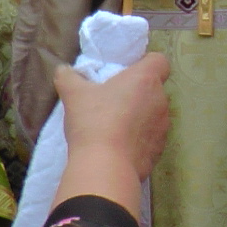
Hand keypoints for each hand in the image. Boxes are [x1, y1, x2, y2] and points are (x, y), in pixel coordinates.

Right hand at [58, 53, 172, 178]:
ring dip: (139, 116)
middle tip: (113, 100)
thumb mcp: (74, 94)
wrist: (106, 165)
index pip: (160, 61)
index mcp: (145, 80)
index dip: (146, 64)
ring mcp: (163, 127)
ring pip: (154, 114)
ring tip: (114, 126)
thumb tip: (63, 69)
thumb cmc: (93, 121)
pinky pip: (151, 138)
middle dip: (137, 93)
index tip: (128, 72)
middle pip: (154, 89)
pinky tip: (119, 146)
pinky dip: (139, 139)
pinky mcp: (159, 149)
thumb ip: (68, 77)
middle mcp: (161, 101)